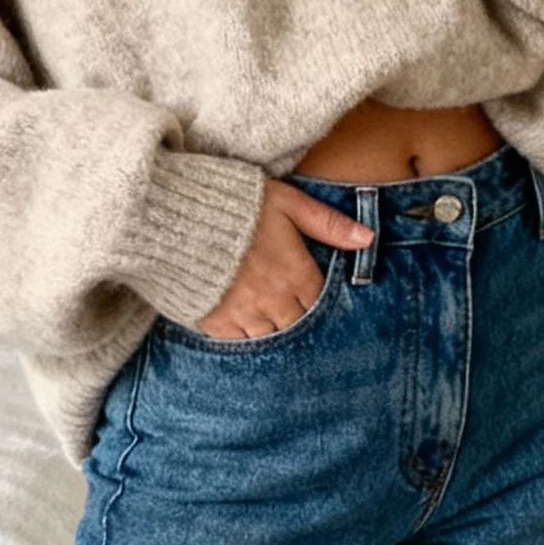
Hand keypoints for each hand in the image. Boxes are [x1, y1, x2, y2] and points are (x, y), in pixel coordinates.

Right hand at [188, 179, 371, 337]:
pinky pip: (238, 342)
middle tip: (290, 310)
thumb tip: (368, 238)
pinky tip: (243, 322)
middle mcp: (273, 301)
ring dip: (272, 329)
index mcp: (295, 274)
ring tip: (267, 317)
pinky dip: (243, 335)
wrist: (175, 214)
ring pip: (270, 338)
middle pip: (298, 326)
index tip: (311, 297)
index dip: (318, 303)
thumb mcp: (288, 202)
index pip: (320, 304)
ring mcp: (243, 315)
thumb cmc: (235, 203)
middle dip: (297, 319)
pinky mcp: (214, 322)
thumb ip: (328, 223)